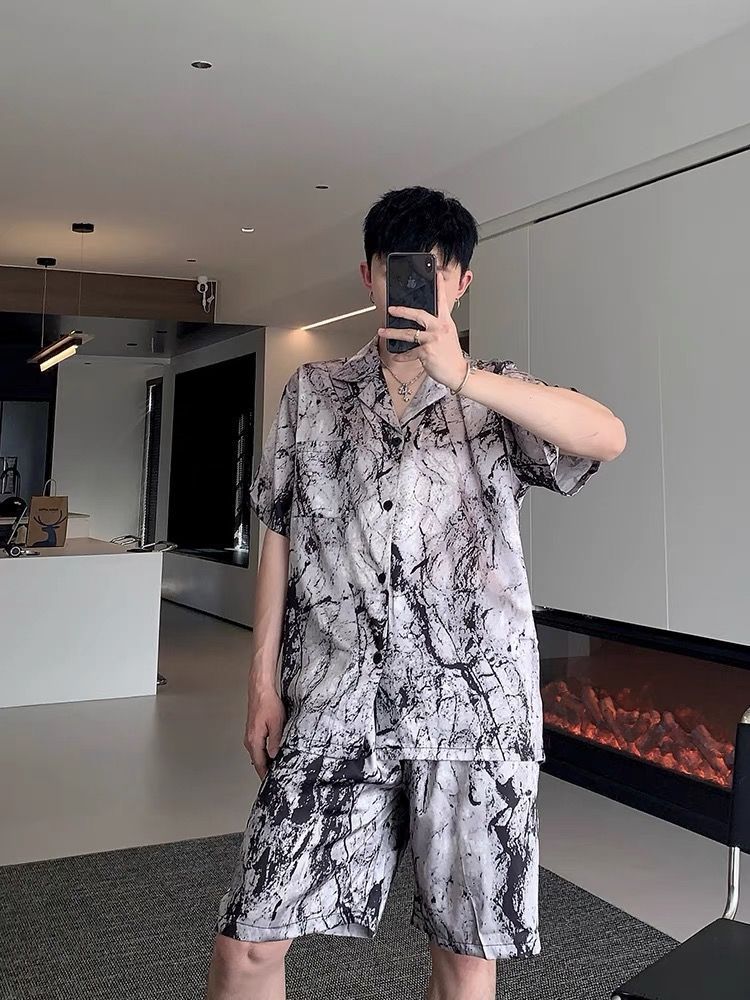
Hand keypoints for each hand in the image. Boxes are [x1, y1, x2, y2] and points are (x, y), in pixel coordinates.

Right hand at [244, 677, 286, 779]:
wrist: (260, 690)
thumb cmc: (268, 703)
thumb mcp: (277, 723)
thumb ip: (276, 741)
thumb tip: (275, 755)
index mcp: (254, 740)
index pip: (260, 764)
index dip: (266, 774)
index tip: (271, 782)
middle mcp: (249, 740)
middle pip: (257, 761)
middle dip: (265, 770)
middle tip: (275, 777)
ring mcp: (250, 735)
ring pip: (257, 754)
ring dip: (265, 761)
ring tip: (274, 768)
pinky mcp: (253, 731)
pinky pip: (257, 746)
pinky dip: (263, 753)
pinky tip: (271, 753)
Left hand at [378, 271, 466, 389]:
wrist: (458, 372)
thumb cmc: (452, 355)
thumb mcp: (448, 336)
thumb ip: (438, 326)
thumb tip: (422, 323)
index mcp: (446, 322)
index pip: (442, 301)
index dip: (439, 287)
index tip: (436, 274)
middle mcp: (439, 328)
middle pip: (418, 314)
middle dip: (402, 310)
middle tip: (391, 308)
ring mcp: (432, 340)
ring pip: (408, 334)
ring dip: (392, 333)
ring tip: (382, 332)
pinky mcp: (426, 352)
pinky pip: (409, 353)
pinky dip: (401, 356)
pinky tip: (396, 356)